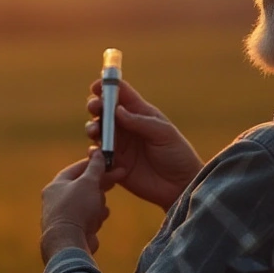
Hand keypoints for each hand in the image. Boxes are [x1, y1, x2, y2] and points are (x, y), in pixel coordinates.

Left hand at [40, 150, 110, 263]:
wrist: (69, 242)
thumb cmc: (76, 209)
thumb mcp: (88, 183)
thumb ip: (95, 167)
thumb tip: (97, 150)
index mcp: (56, 185)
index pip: (76, 169)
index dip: (94, 164)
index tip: (109, 162)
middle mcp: (56, 200)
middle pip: (83, 187)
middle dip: (100, 186)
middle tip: (116, 179)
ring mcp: (63, 217)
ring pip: (88, 203)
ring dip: (98, 205)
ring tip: (100, 209)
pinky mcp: (72, 231)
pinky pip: (88, 219)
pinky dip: (95, 219)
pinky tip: (98, 220)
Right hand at [86, 78, 201, 210]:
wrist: (180, 186)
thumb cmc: (177, 155)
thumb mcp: (163, 133)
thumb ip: (140, 121)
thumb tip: (117, 110)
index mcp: (140, 113)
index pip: (121, 94)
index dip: (108, 86)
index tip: (96, 86)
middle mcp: (127, 127)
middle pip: (105, 111)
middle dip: (96, 106)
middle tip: (94, 107)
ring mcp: (119, 145)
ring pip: (98, 131)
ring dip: (92, 127)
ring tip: (95, 131)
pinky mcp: (114, 164)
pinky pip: (98, 155)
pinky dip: (94, 152)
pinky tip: (98, 153)